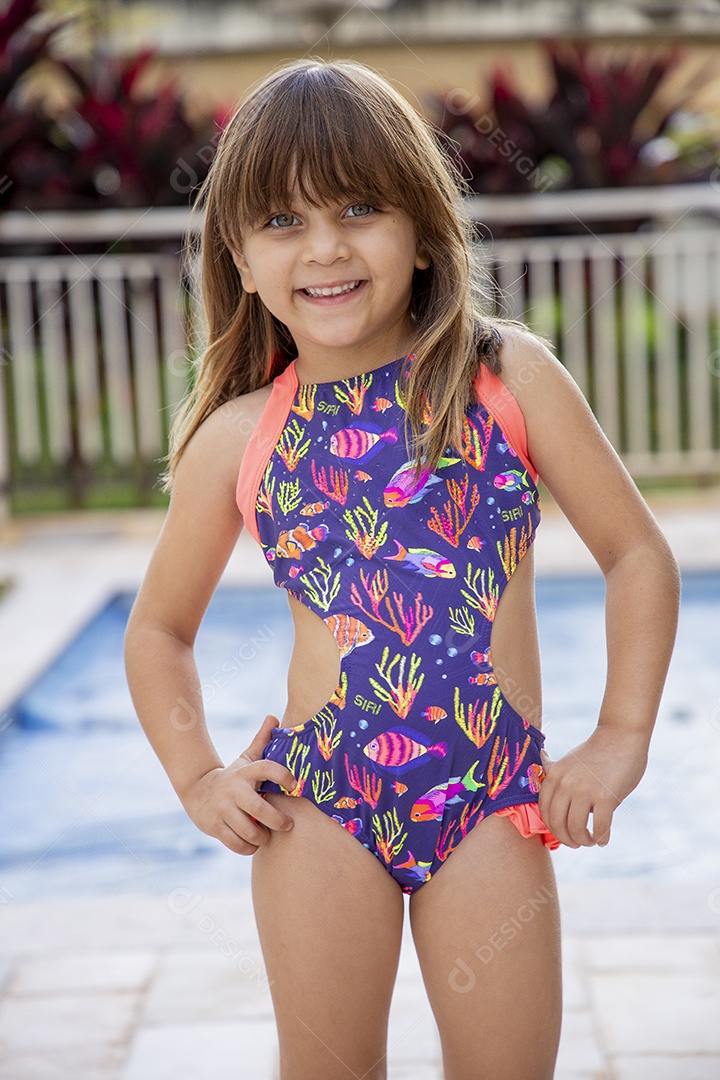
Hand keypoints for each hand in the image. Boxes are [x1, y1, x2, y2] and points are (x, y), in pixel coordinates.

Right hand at [180, 713, 297, 854]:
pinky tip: (251, 843)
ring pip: (250, 832)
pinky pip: (238, 844)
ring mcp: (222, 809)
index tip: (295, 785)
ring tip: (266, 835)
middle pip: (260, 810)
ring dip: (262, 837)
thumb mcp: (246, 759)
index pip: (266, 768)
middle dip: (278, 821)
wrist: (196, 790)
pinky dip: (248, 847)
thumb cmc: (233, 776)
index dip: (283, 775)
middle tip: (288, 825)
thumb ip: (262, 740)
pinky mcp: (214, 826)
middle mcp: (234, 790)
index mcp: (245, 772)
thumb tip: (274, 717)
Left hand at [537, 725, 649, 848]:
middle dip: (567, 838)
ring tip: (591, 840)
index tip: (563, 832)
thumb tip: (541, 763)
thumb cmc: (596, 750)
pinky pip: (599, 827)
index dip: (553, 828)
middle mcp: (565, 784)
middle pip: (557, 823)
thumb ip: (555, 769)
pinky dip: (601, 838)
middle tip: (577, 842)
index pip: (545, 811)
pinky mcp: (605, 797)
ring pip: (575, 829)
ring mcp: (585, 790)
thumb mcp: (568, 759)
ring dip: (583, 840)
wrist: (621, 735)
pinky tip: (604, 838)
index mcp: (554, 775)